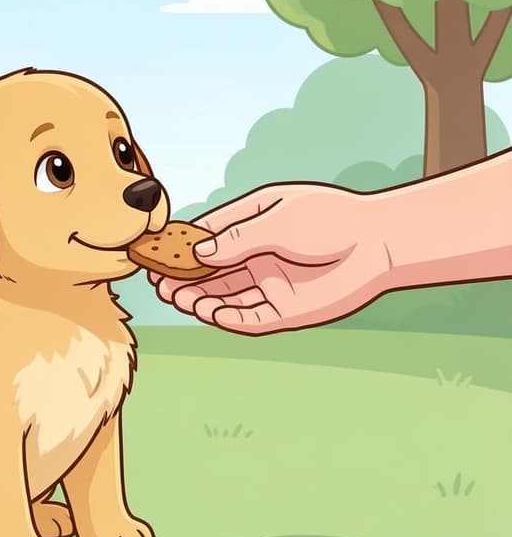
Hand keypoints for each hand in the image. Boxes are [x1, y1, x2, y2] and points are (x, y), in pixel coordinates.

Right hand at [151, 183, 393, 334]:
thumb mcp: (277, 219)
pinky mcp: (285, 310)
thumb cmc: (331, 218)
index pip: (208, 238)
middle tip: (158, 283)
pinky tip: (208, 313)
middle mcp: (258, 258)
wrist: (379, 243)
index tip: (156, 253)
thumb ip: (237, 239)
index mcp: (253, 227)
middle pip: (212, 272)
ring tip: (174, 297)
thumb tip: (198, 253)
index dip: (182, 248)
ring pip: (225, 296)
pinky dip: (227, 318)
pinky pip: (249, 318)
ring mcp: (270, 285)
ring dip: (199, 298)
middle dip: (184, 278)